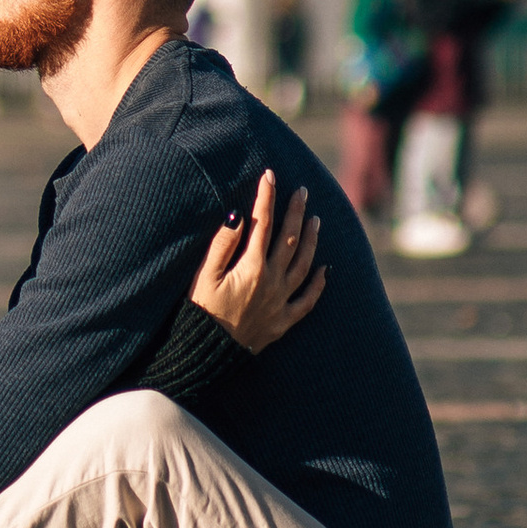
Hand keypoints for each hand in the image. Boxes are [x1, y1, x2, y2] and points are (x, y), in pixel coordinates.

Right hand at [189, 166, 325, 353]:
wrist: (207, 353)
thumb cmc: (200, 310)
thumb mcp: (204, 274)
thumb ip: (223, 243)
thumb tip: (239, 215)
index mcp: (251, 267)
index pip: (263, 224)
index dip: (266, 197)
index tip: (270, 175)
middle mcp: (271, 282)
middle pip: (289, 240)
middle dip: (296, 212)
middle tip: (302, 190)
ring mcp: (281, 302)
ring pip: (304, 265)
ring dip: (311, 240)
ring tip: (316, 220)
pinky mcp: (283, 321)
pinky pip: (307, 301)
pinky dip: (319, 284)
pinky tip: (326, 269)